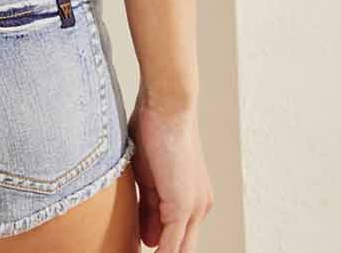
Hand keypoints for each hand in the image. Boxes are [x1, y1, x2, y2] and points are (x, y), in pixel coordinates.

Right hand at [128, 93, 214, 250]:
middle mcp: (199, 207)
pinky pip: (172, 246)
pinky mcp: (184, 206)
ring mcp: (195, 208)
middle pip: (183, 249)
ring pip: (180, 250)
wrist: (167, 103)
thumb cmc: (153, 127)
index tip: (140, 247)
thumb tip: (147, 237)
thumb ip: (148, 206)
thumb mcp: (147, 175)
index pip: (178, 237)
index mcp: (192, 198)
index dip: (161, 247)